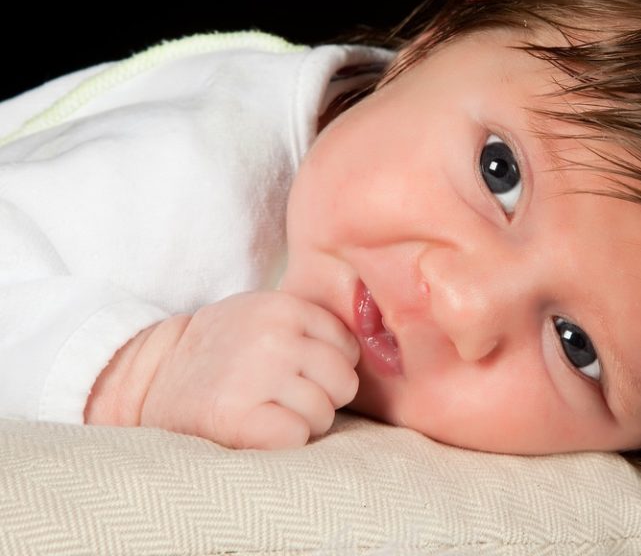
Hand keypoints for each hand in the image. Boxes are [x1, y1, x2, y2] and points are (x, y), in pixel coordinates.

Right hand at [139, 291, 358, 448]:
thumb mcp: (264, 315)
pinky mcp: (239, 417)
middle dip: (322, 396)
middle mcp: (272, 337)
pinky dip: (283, 440)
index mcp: (282, 306)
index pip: (348, 346)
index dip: (328, 366)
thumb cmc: (223, 351)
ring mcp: (255, 376)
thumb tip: (381, 341)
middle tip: (283, 395)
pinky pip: (297, 437)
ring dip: (303, 421)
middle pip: (344, 381)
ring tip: (266, 409)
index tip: (298, 371)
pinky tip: (257, 427)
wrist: (152, 377)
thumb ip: (311, 324)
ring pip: (324, 413)